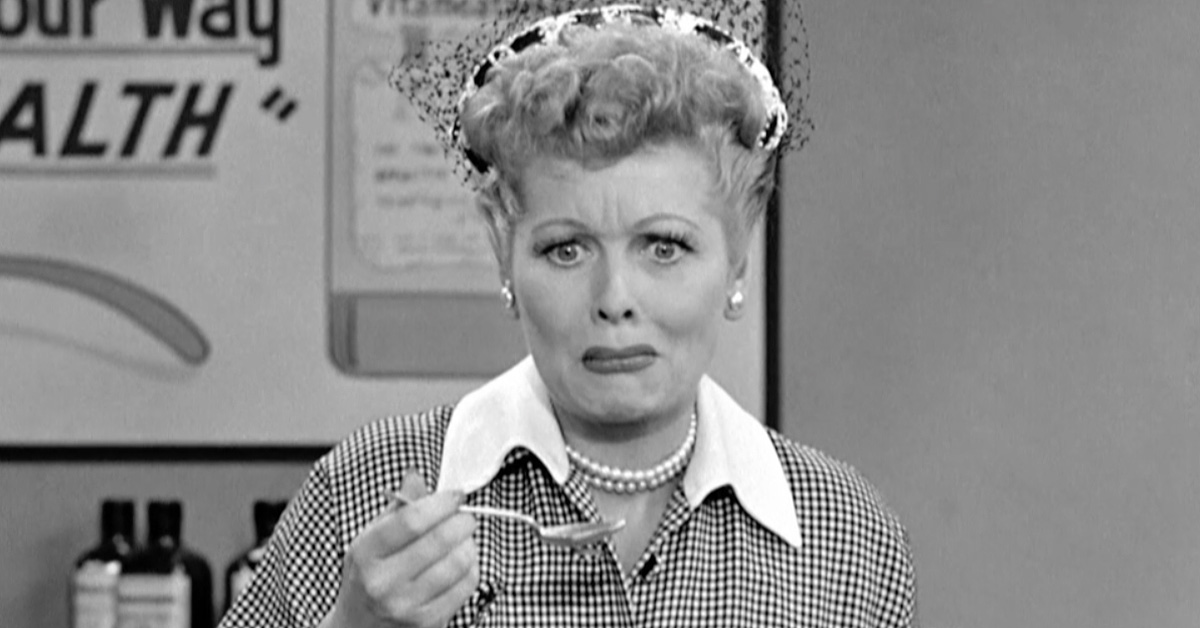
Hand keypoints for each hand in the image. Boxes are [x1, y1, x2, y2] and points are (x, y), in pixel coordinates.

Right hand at [322, 490, 479, 627]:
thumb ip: (397, 507)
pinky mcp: (427, 622)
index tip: (457, 495)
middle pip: (439, 540)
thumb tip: (416, 476)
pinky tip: (462, 562)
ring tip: (464, 539)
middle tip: (467, 516)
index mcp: (365, 552)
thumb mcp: (371, 539)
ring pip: (458, 563)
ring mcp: (405, 606)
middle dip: (462, 521)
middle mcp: (382, 581)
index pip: (411, 520)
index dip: (441, 502)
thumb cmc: (368, 576)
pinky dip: (472, 567)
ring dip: (469, 544)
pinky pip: (466, 586)